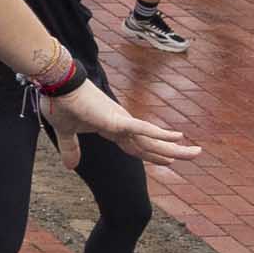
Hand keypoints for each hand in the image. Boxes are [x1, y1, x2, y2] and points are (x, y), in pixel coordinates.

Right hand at [51, 77, 199, 166]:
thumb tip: (70, 167)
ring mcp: (121, 122)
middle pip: (151, 143)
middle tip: (195, 153)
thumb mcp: (66, 133)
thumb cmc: (61, 103)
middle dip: (173, 151)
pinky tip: (177, 137)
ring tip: (196, 152)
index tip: (169, 159)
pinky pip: (141, 128)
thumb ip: (71, 148)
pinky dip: (159, 134)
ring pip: (152, 139)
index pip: (136, 145)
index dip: (153, 153)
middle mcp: (121, 125)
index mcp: (111, 128)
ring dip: (175, 147)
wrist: (57, 86)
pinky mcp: (116, 119)